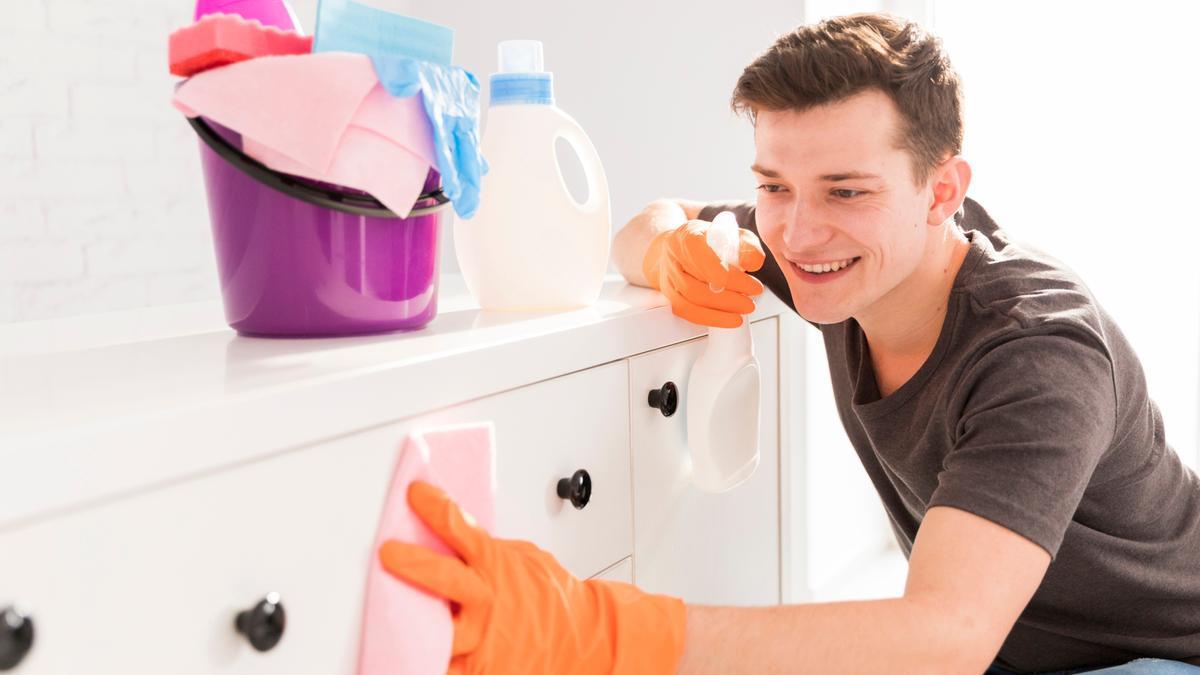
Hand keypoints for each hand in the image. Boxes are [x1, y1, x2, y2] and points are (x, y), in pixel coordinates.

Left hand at [379, 481, 686, 674]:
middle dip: (412, 563)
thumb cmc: (555, 599)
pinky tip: (414, 649)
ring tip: (390, 613)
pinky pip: (445, 663)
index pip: (458, 526)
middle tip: (388, 553)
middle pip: (441, 578)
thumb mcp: (525, 560)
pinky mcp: (480, 668)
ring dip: (413, 619)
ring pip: (435, 629)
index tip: (416, 494)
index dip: (433, 507)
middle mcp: (487, 600)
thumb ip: (490, 553)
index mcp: (496, 565)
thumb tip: (458, 538)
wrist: (585, 640)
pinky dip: (430, 657)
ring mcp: (481, 638)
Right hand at [641, 218, 766, 327]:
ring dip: (721, 310)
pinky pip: (687, 313)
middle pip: (695, 284)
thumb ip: (746, 245)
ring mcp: (669, 279)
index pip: (700, 255)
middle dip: (727, 296)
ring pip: (690, 301)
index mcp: (686, 236)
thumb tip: (754, 263)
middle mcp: (673, 258)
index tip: (748, 282)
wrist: (679, 248)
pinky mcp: (670, 297)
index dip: (723, 272)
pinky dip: (711, 319)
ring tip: (744, 309)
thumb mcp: (731, 233)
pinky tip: (729, 319)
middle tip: (751, 300)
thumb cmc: (706, 241)